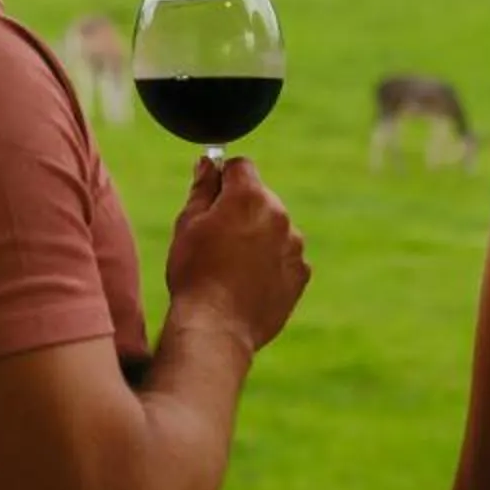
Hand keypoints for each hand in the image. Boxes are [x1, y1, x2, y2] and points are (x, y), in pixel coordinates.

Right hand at [164, 155, 308, 354]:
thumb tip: (208, 163)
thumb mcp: (188, 224)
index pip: (240, 166)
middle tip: (217, 241)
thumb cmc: (194, 273)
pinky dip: (271, 264)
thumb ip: (203, 188)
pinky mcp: (301, 273)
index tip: (212, 200)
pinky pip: (286, 257)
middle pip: (260, 198)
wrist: (216, 326)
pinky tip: (248, 283)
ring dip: (259, 237)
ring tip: (232, 267)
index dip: (223, 179)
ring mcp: (294, 246)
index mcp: (249, 196)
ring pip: (275, 229)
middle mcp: (279, 215)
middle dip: (242, 210)